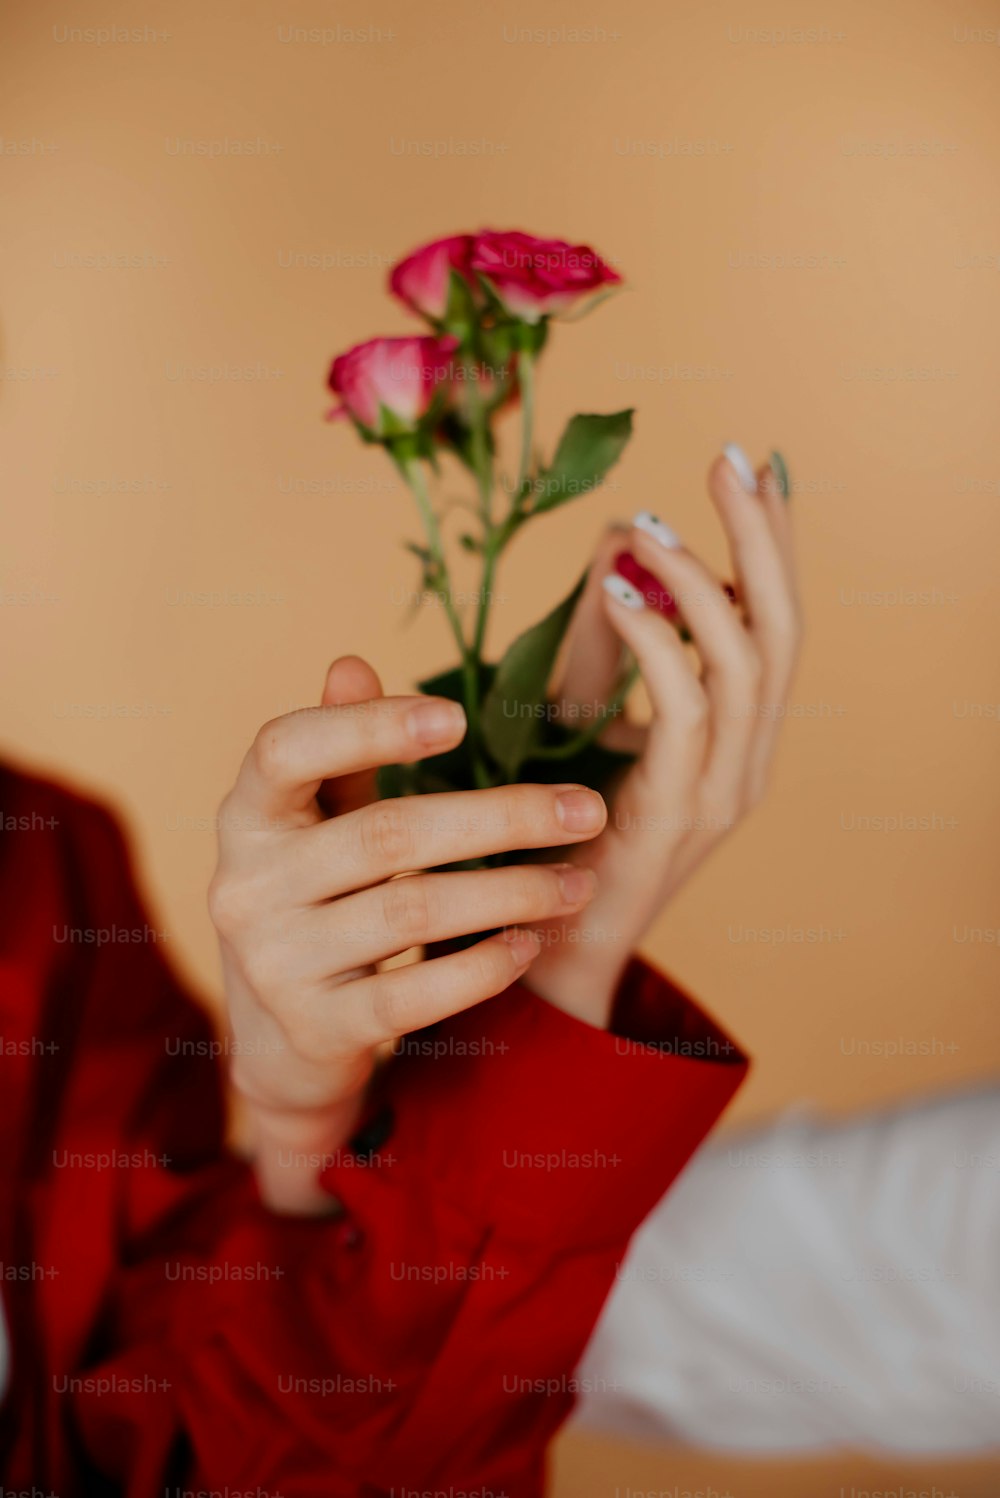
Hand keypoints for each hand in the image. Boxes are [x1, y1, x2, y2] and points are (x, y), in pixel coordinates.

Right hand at [209, 655, 605, 1213]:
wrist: (283, 1039)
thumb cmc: (316, 899)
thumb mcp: (317, 823)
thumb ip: (342, 752)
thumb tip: (351, 662)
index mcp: (248, 815)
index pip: (287, 750)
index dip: (368, 728)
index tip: (458, 718)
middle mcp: (247, 884)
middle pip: (385, 834)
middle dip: (500, 818)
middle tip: (586, 811)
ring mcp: (276, 962)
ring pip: (413, 914)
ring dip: (512, 893)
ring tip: (579, 882)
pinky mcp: (316, 1028)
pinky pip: (414, 995)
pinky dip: (482, 967)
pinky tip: (531, 944)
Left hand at [524, 448, 801, 1024]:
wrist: (554, 947)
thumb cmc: (565, 831)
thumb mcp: (597, 727)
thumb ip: (618, 655)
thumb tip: (621, 559)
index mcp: (740, 739)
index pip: (777, 624)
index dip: (775, 544)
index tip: (757, 468)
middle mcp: (748, 760)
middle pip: (782, 629)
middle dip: (761, 538)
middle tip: (729, 458)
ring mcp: (720, 791)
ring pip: (746, 662)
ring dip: (700, 580)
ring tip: (649, 524)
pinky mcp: (675, 813)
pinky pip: (684, 710)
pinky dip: (656, 640)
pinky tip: (614, 592)